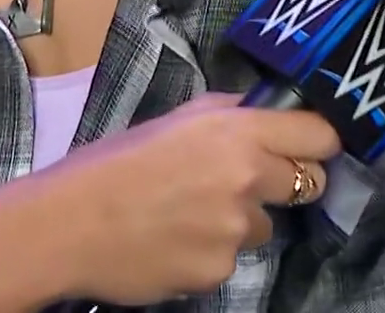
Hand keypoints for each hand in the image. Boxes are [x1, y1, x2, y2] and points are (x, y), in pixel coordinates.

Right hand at [0, 92, 341, 303]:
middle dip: (286, 184)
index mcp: (237, 131)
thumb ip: (228, 116)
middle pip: (309, 183)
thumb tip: (266, 113)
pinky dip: (208, 254)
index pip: (319, 135)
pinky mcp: (219, 270)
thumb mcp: (175, 120)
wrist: (65, 226)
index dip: (319, 143)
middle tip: (247, 186)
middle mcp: (247, 177)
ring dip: (238, 223)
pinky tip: (172, 244)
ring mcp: (236, 229)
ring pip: (263, 226)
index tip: (311, 149)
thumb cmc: (112, 164)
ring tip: (185, 217)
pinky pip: (229, 259)